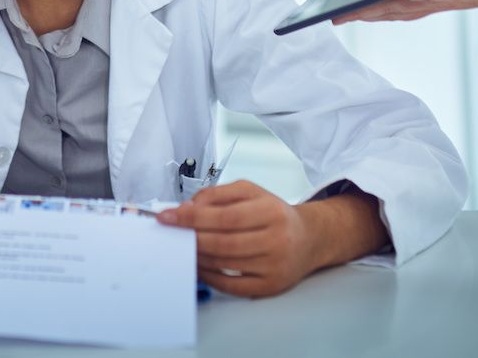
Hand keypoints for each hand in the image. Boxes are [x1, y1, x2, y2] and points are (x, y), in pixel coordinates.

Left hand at [158, 181, 317, 297]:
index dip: (192, 217)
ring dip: (197, 256)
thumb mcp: (250, 192)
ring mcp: (275, 265)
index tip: (167, 216)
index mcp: (271, 211)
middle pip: (223, 242)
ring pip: (225, 263)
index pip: (224, 216)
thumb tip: (187, 209)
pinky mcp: (270, 286)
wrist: (309, 239)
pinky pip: (232, 285)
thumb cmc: (273, 213)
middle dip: (191, 237)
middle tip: (171, 233)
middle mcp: (277, 239)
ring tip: (182, 246)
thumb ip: (217, 195)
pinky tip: (199, 265)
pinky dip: (209, 276)